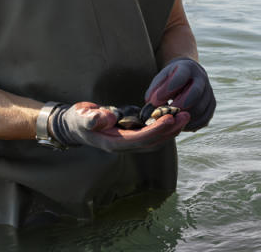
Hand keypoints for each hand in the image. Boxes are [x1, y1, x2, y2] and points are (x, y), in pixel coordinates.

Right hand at [49, 102, 188, 152]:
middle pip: (153, 142)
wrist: (75, 126)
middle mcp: (124, 145)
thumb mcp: (81, 117)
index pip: (140, 139)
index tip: (170, 119)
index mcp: (114, 142)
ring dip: (171, 130)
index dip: (156, 130)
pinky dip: (165, 128)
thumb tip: (107, 118)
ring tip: (185, 116)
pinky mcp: (133, 136)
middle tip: (185, 115)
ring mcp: (129, 142)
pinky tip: (173, 117)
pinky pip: (152, 135)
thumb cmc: (78, 120)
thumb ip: (92, 118)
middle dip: (170, 130)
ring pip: (155, 140)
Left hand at [145, 57, 215, 130]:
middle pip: (195, 92)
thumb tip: (152, 105)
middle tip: (166, 114)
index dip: (168, 88)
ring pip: (200, 108)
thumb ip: (155, 90)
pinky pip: (204, 119)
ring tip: (171, 121)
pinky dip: (192, 125)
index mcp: (188, 68)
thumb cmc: (169, 79)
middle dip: (179, 105)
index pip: (181, 76)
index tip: (155, 100)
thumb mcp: (160, 79)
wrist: (187, 77)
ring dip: (184, 118)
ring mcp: (208, 92)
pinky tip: (180, 126)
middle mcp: (201, 78)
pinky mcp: (211, 105)